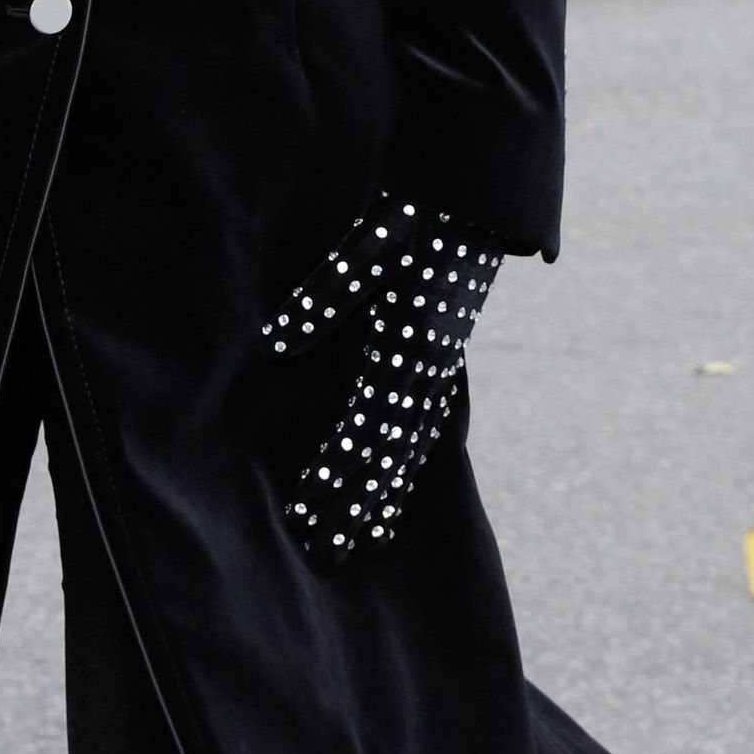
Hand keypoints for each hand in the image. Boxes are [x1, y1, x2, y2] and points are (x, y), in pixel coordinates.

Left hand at [262, 196, 497, 562]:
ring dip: (387, 494)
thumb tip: (276, 345)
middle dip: (357, 509)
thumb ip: (323, 298)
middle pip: (387, 457)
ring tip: (369, 541)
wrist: (476, 196)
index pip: (364, 434)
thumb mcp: (369, 245)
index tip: (306, 518)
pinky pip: (429, 424)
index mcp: (408, 350)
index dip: (335, 480)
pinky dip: (414, 459)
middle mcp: (428, 372)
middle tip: (329, 557)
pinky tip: (405, 482)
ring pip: (411, 448)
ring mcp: (440, 368)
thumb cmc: (416, 215)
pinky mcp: (442, 356)